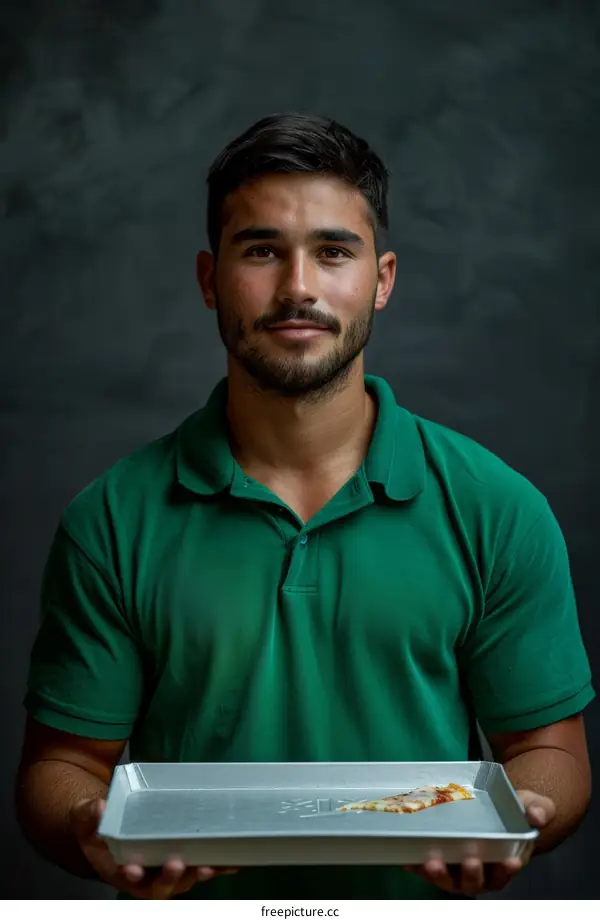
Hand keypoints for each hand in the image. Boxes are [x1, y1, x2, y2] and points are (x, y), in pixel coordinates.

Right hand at [70, 798, 237, 898]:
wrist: (110, 831)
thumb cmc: (97, 828)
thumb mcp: (86, 820)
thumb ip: (89, 815)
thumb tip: (98, 806)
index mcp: (119, 868)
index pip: (126, 878)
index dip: (131, 876)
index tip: (132, 868)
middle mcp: (145, 876)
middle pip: (159, 886)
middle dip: (169, 878)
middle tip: (177, 864)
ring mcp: (166, 870)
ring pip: (183, 880)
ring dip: (197, 875)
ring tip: (210, 866)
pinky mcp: (183, 861)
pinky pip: (200, 867)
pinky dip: (217, 867)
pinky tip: (233, 863)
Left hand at [403, 789, 555, 896]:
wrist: (494, 804)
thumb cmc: (516, 809)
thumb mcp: (532, 804)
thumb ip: (539, 809)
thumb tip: (536, 816)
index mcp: (504, 862)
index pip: (505, 872)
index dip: (506, 870)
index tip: (511, 861)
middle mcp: (480, 870)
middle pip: (474, 882)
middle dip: (471, 874)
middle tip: (470, 859)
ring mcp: (457, 866)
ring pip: (448, 879)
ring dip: (439, 874)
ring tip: (432, 862)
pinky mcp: (440, 857)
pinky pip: (426, 866)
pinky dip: (416, 865)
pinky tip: (406, 859)